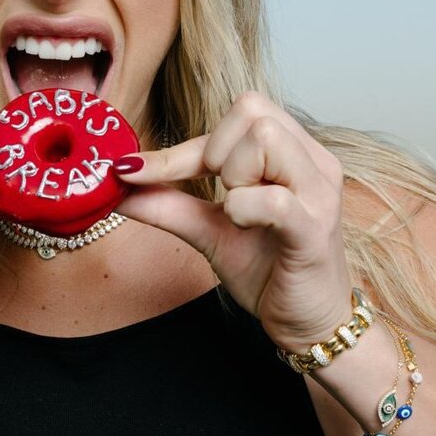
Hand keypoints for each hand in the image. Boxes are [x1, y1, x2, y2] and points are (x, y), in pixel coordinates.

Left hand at [115, 93, 351, 350]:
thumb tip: (116, 184)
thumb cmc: (268, 268)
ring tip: (240, 215)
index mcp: (293, 151)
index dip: (182, 146)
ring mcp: (319, 193)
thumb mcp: (208, 229)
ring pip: (265, 140)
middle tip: (221, 196)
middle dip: (216, 153)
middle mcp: (313, 161)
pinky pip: (272, 200)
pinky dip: (243, 209)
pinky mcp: (314, 229)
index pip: (236, 114)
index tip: (136, 171)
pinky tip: (243, 226)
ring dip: (234, 178)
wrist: (307, 324)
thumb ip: (166, 203)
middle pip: (252, 110)